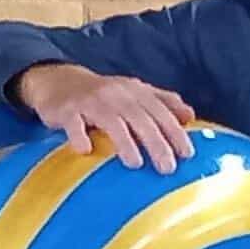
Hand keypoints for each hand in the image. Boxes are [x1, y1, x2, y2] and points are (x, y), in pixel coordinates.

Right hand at [13, 62, 195, 170]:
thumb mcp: (134, 93)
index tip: (187, 154)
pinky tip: (86, 151)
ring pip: (111, 120)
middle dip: (156, 142)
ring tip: (135, 164)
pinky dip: (79, 136)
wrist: (58, 81)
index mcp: (134, 91)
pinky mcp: (67, 109)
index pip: (160, 110)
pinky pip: (74, 123)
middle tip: (167, 167)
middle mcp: (115, 94)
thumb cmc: (102, 94)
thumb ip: (162, 102)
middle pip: (139, 117)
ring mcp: (90, 101)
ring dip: (124, 142)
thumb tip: (190, 116)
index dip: (174, 131)